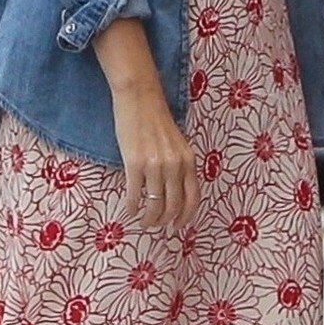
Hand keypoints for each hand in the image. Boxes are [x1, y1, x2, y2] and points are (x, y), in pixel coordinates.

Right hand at [112, 82, 199, 231]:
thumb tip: (173, 193)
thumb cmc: (157, 120)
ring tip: (143, 222)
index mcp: (188, 161)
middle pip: (173, 205)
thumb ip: (179, 166)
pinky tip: (130, 209)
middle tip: (156, 226)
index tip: (178, 226)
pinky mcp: (134, 163)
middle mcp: (174, 165)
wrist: (139, 98)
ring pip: (154, 204)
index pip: (193, 198)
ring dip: (148, 218)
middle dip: (164, 221)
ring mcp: (155, 165)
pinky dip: (132, 206)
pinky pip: (135, 193)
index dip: (186, 216)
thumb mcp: (177, 144)